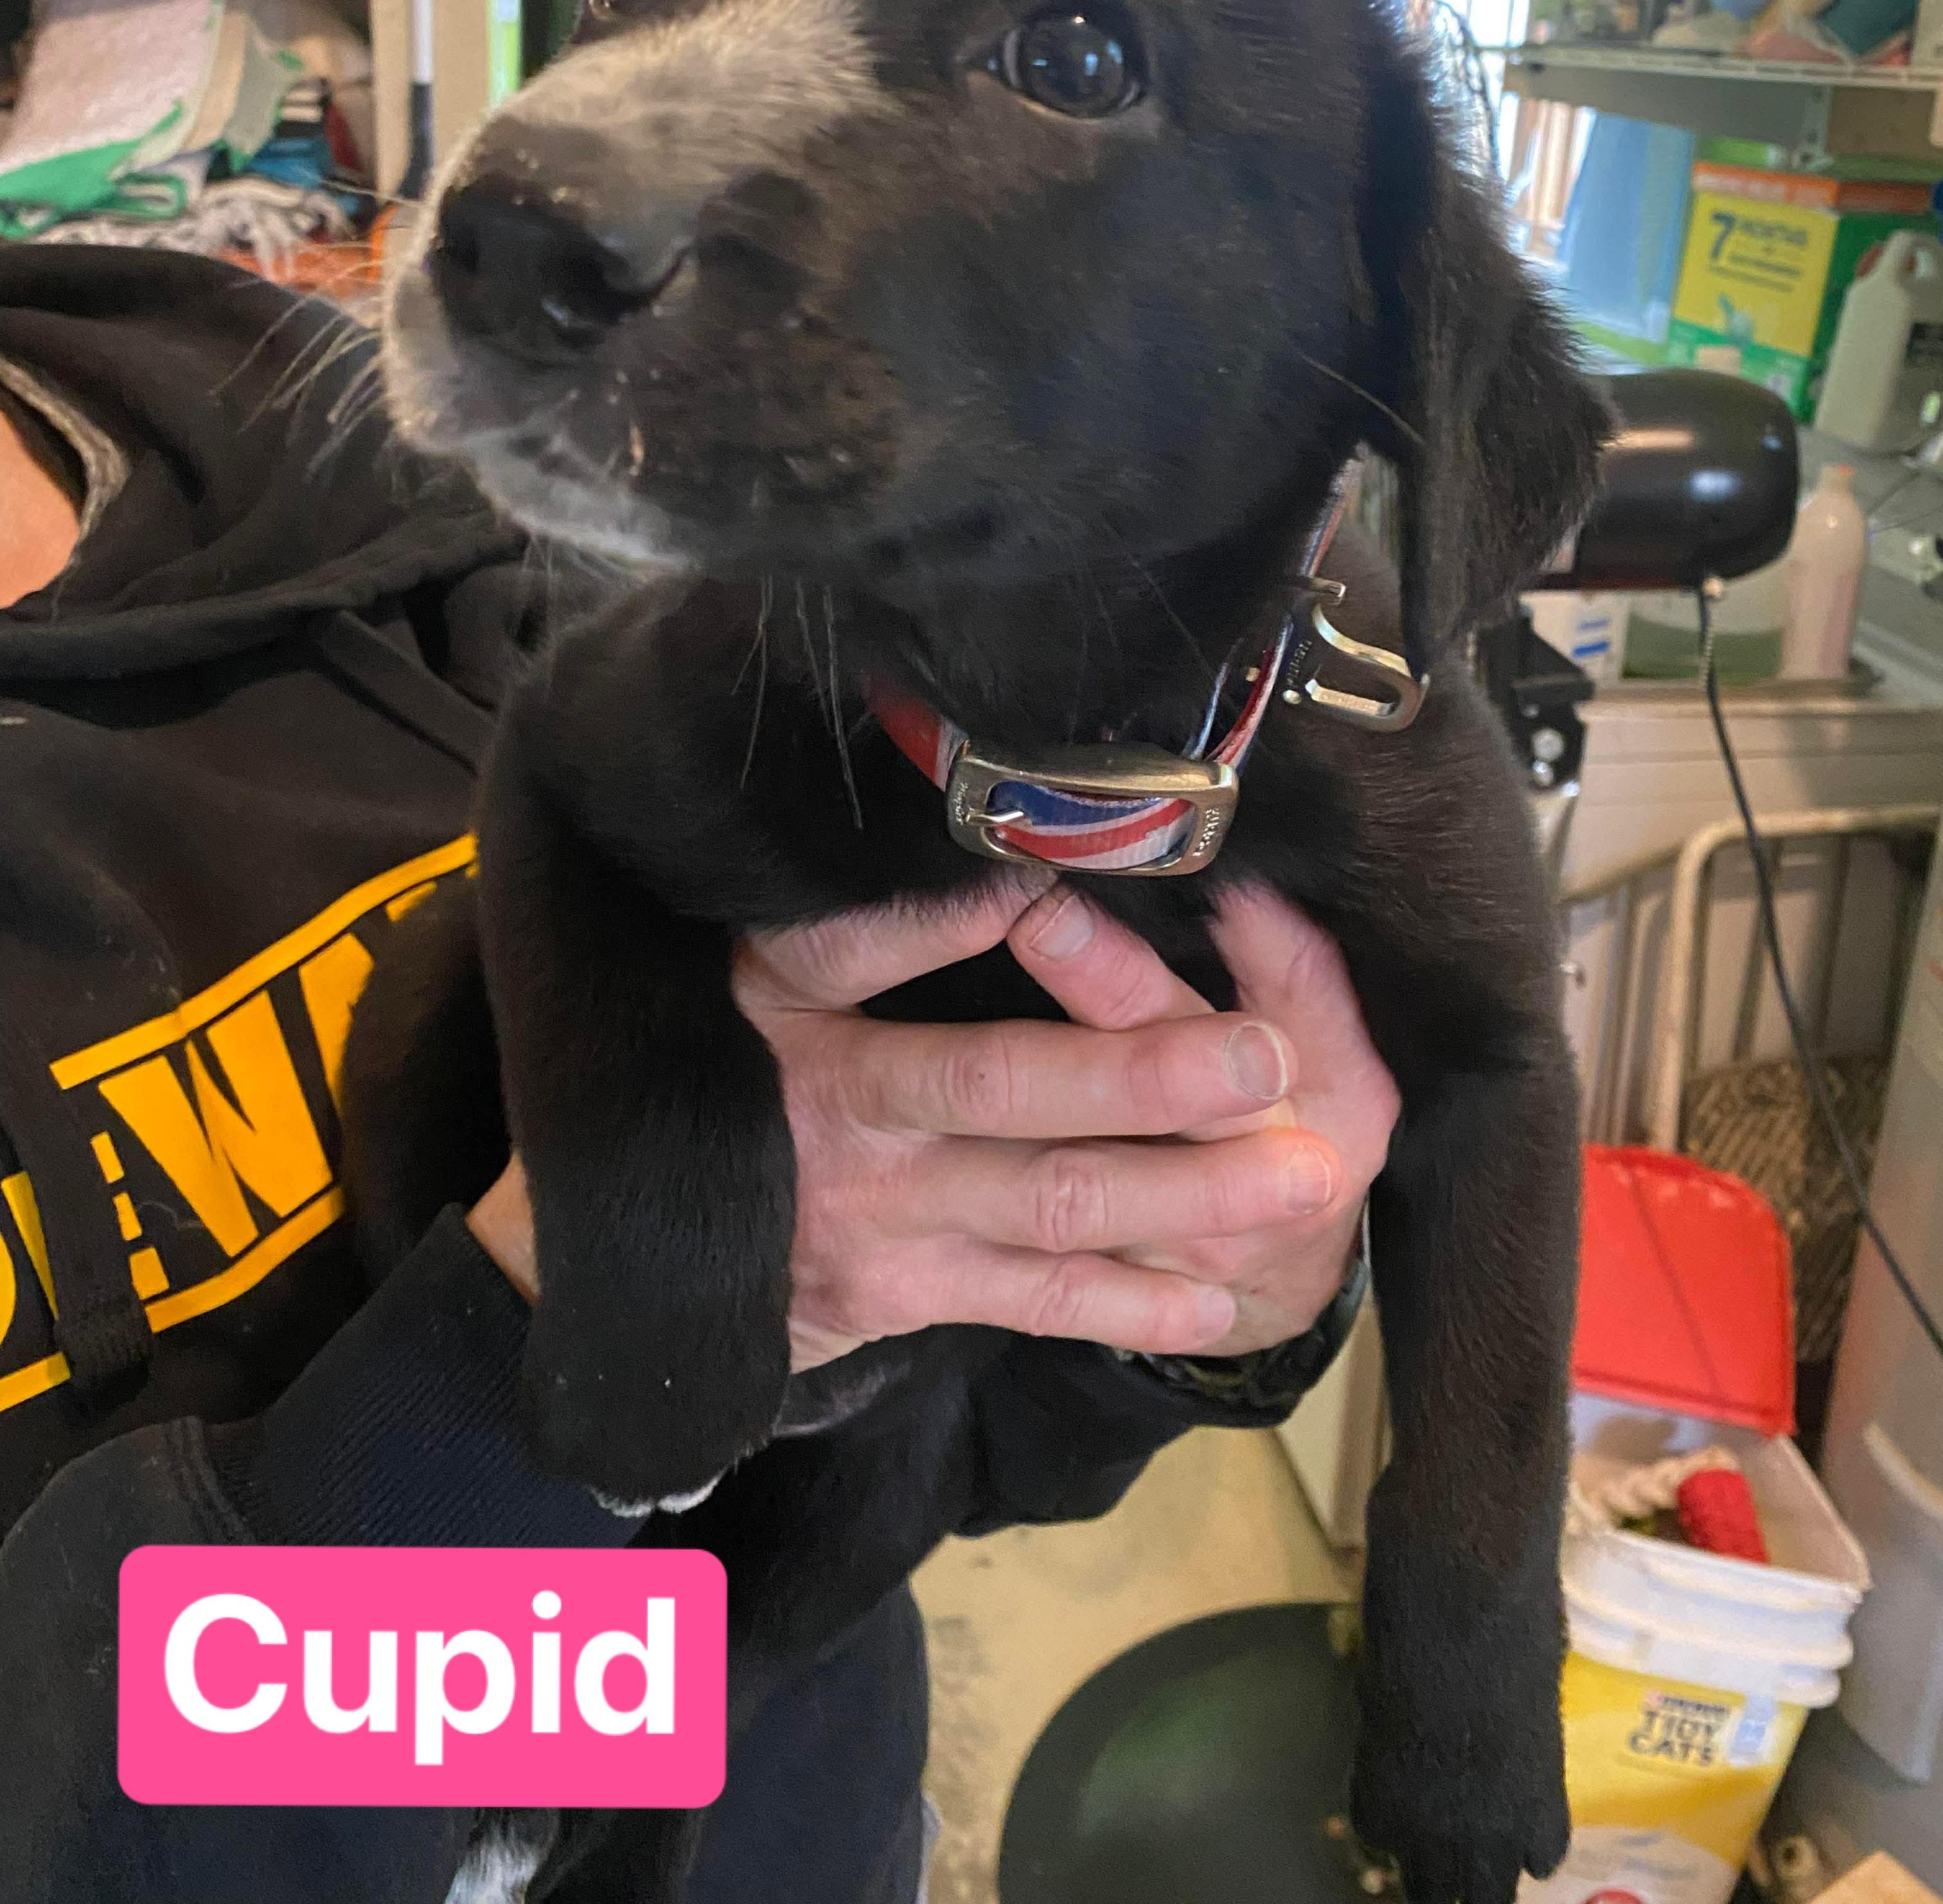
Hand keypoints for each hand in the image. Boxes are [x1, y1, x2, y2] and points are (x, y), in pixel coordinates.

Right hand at [736, 873, 1397, 1367]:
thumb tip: (1004, 869)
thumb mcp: (762, 980)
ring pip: (1050, 1202)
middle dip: (1143, 1073)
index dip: (950, 923)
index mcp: (803, 1011)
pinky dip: (1130, 1301)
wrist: (646, 1252)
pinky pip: (1036, 1302)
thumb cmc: (735, 1074)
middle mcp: (852, 1119)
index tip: (1051, 886)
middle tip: (1267, 1056)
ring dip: (1182, 1190)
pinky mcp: (906, 1296)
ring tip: (1300, 1172)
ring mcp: (885, 1219)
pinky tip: (1220, 1294)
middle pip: (1005, 1090)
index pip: (869, 951)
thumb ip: (869, 928)